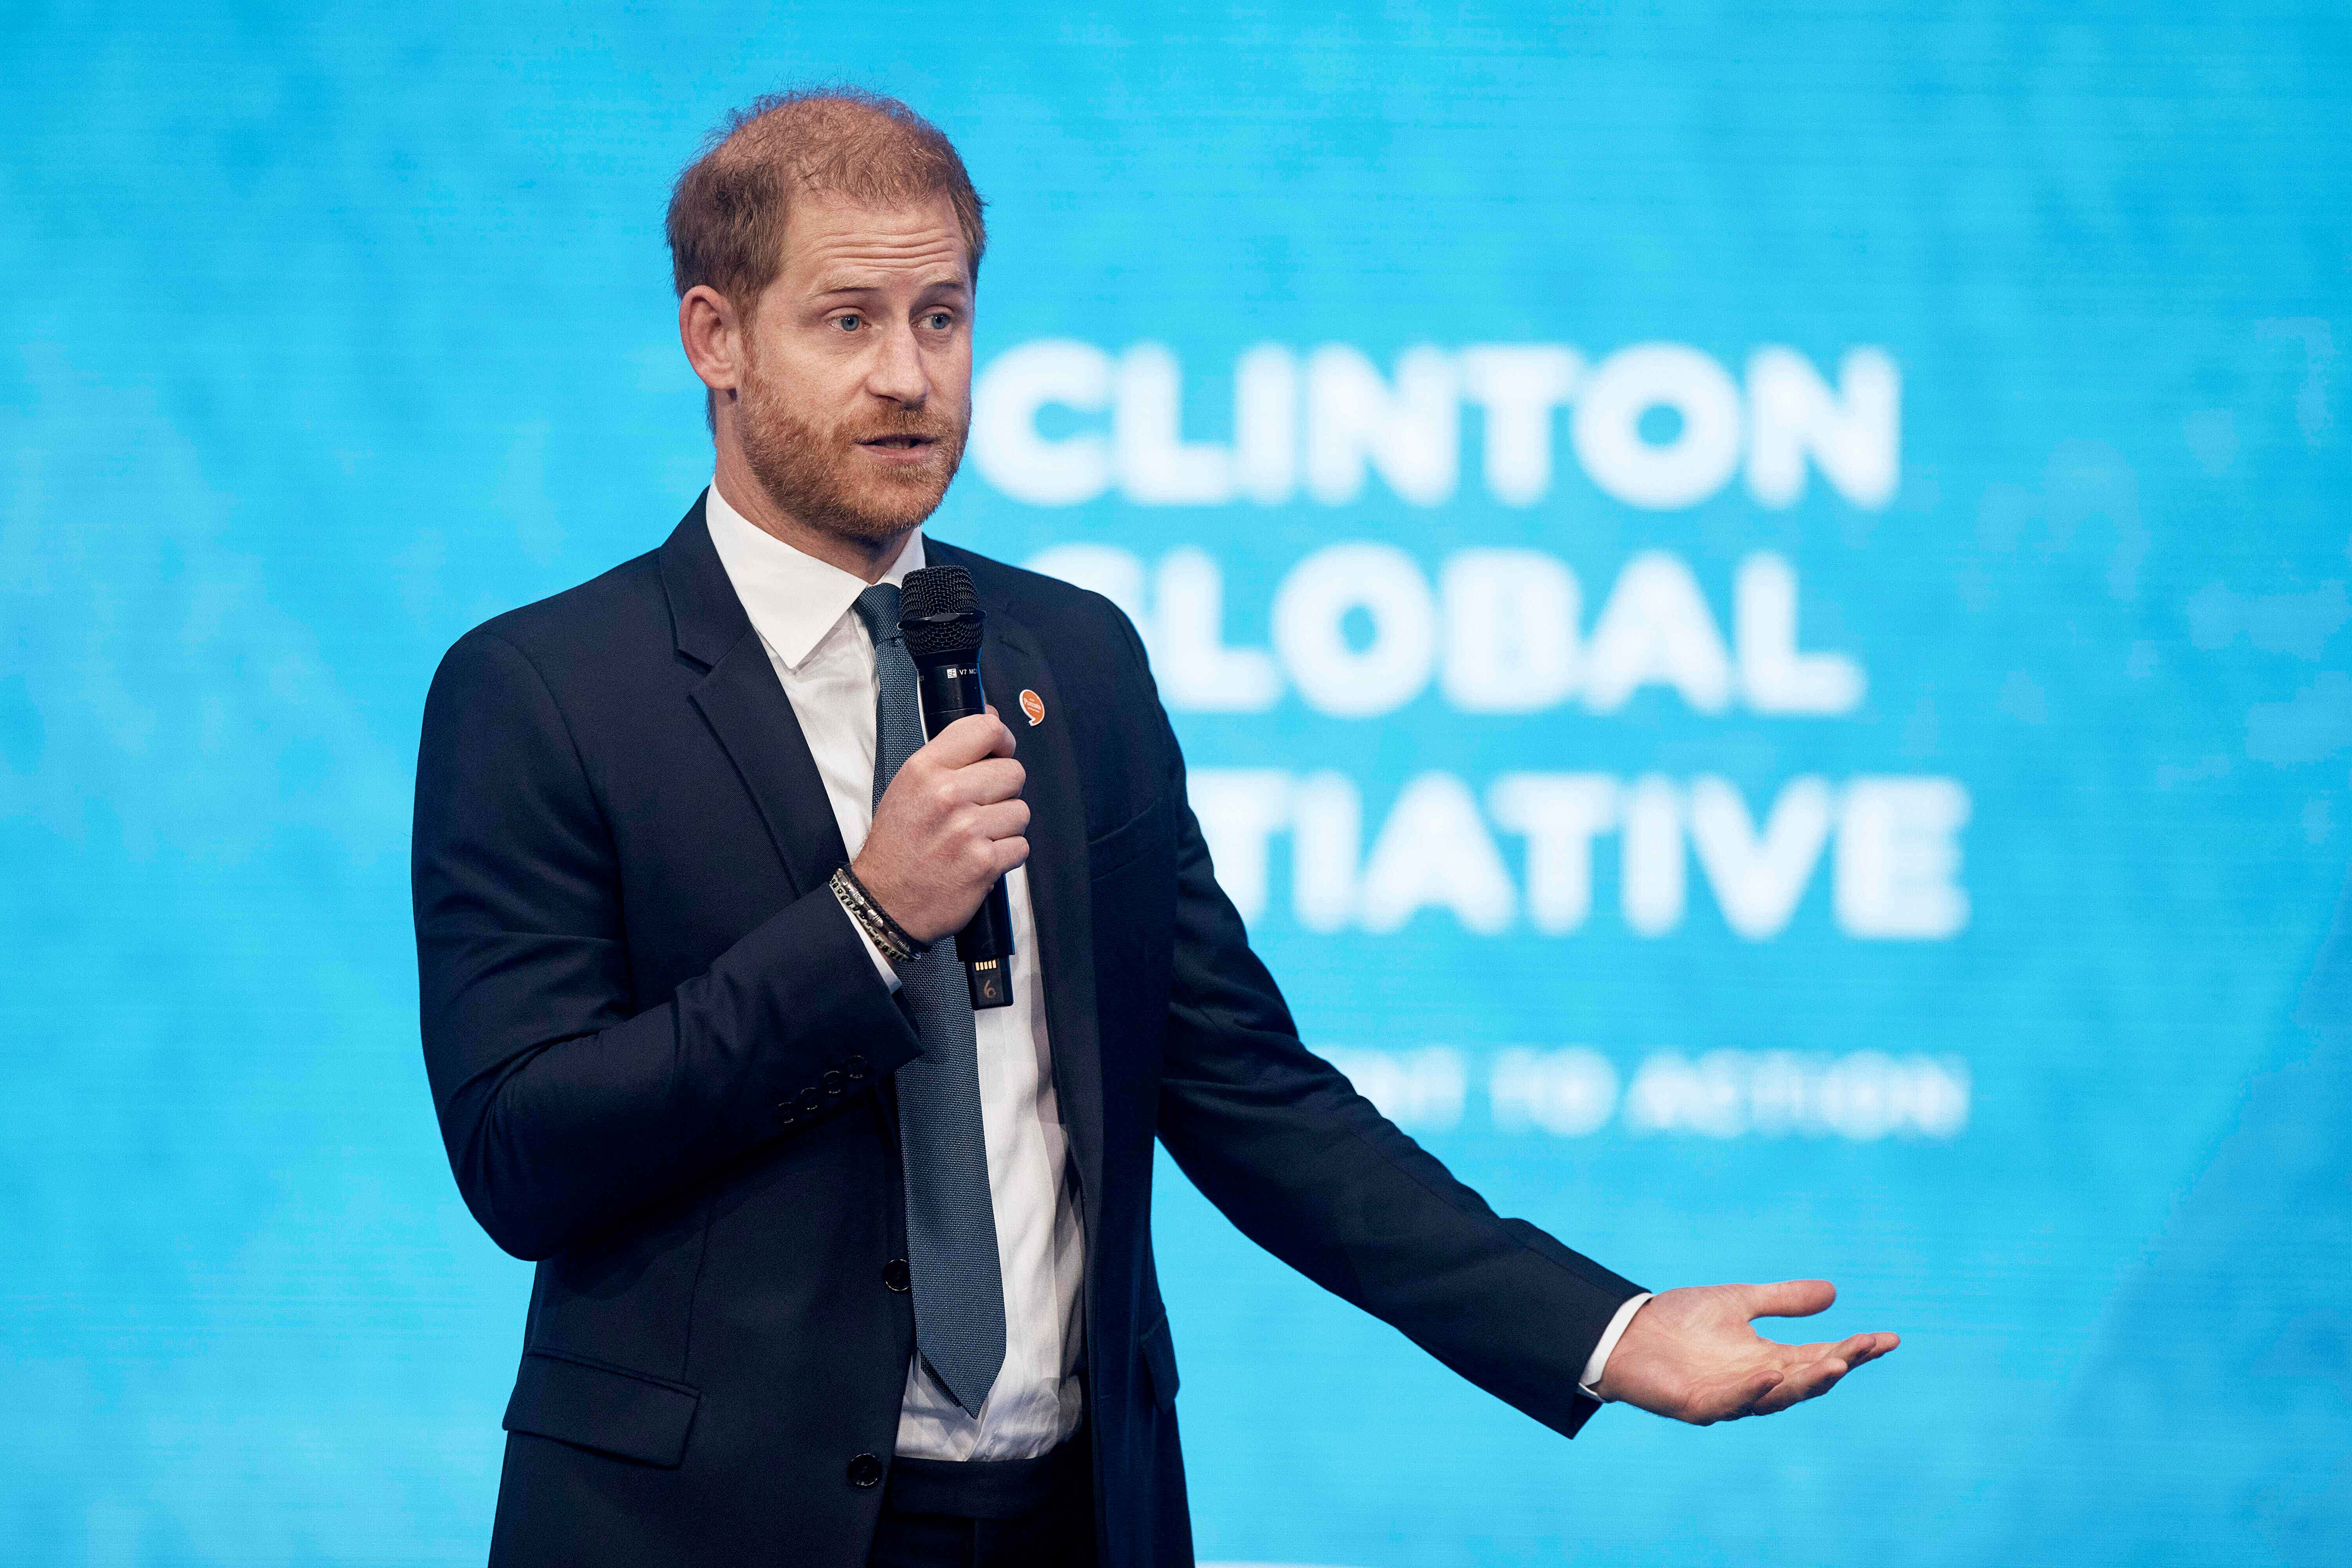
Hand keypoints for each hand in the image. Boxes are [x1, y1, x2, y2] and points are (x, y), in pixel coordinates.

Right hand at [852, 710, 1028, 943]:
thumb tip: (991, 718)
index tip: (1000, 752)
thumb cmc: (898, 845)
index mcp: (926, 769)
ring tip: (976, 838)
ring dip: (1005, 827)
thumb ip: (950, 754)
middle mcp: (947, 794)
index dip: (1002, 740)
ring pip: (1020, 811)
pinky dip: (1006, 856)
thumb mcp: (909, 786)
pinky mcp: (984, 862)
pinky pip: (1020, 847)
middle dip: (1004, 791)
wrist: (885, 901)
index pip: (985, 729)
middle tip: (982, 808)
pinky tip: (980, 859)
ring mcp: (967, 829)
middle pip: (1013, 772)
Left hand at [1595, 1280, 1897, 1422]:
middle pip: (1807, 1379)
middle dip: (1838, 1365)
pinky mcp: (1699, 1406)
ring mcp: (1730, 1397)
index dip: (1855, 1350)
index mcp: (1769, 1359)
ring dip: (1805, 1381)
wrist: (1626, 1333)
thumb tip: (1833, 1292)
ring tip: (1835, 1362)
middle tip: (1865, 1348)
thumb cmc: (1679, 1321)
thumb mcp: (1738, 1302)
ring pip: (1776, 1396)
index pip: (1821, 1356)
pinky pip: (1731, 1402)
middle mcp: (1756, 1383)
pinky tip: (1769, 1373)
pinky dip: (1751, 1390)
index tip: (1888, 1338)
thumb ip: (1782, 1300)